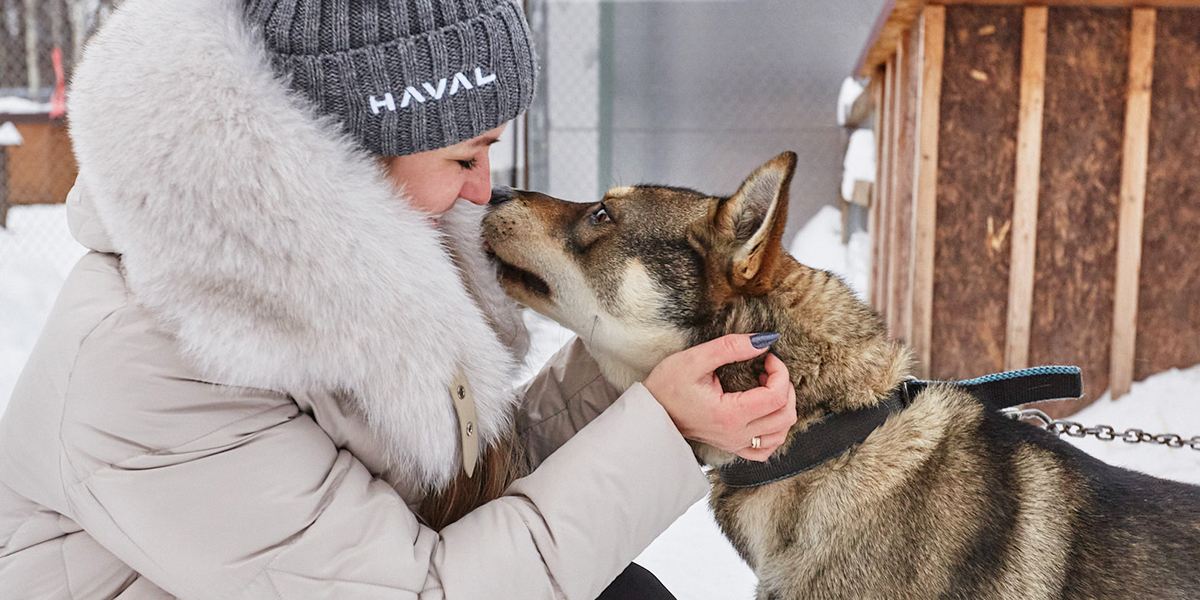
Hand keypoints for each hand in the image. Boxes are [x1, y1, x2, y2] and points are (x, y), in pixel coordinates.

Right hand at [644, 334, 796, 461]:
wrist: (650, 412)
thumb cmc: (667, 386)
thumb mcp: (695, 359)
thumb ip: (731, 347)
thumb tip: (764, 340)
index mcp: (730, 415)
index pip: (776, 396)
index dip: (780, 371)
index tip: (767, 356)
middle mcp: (736, 434)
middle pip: (785, 416)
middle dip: (785, 387)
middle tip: (769, 369)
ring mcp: (734, 444)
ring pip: (781, 434)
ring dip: (784, 408)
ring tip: (768, 388)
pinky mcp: (731, 446)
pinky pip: (766, 448)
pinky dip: (775, 431)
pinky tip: (766, 413)